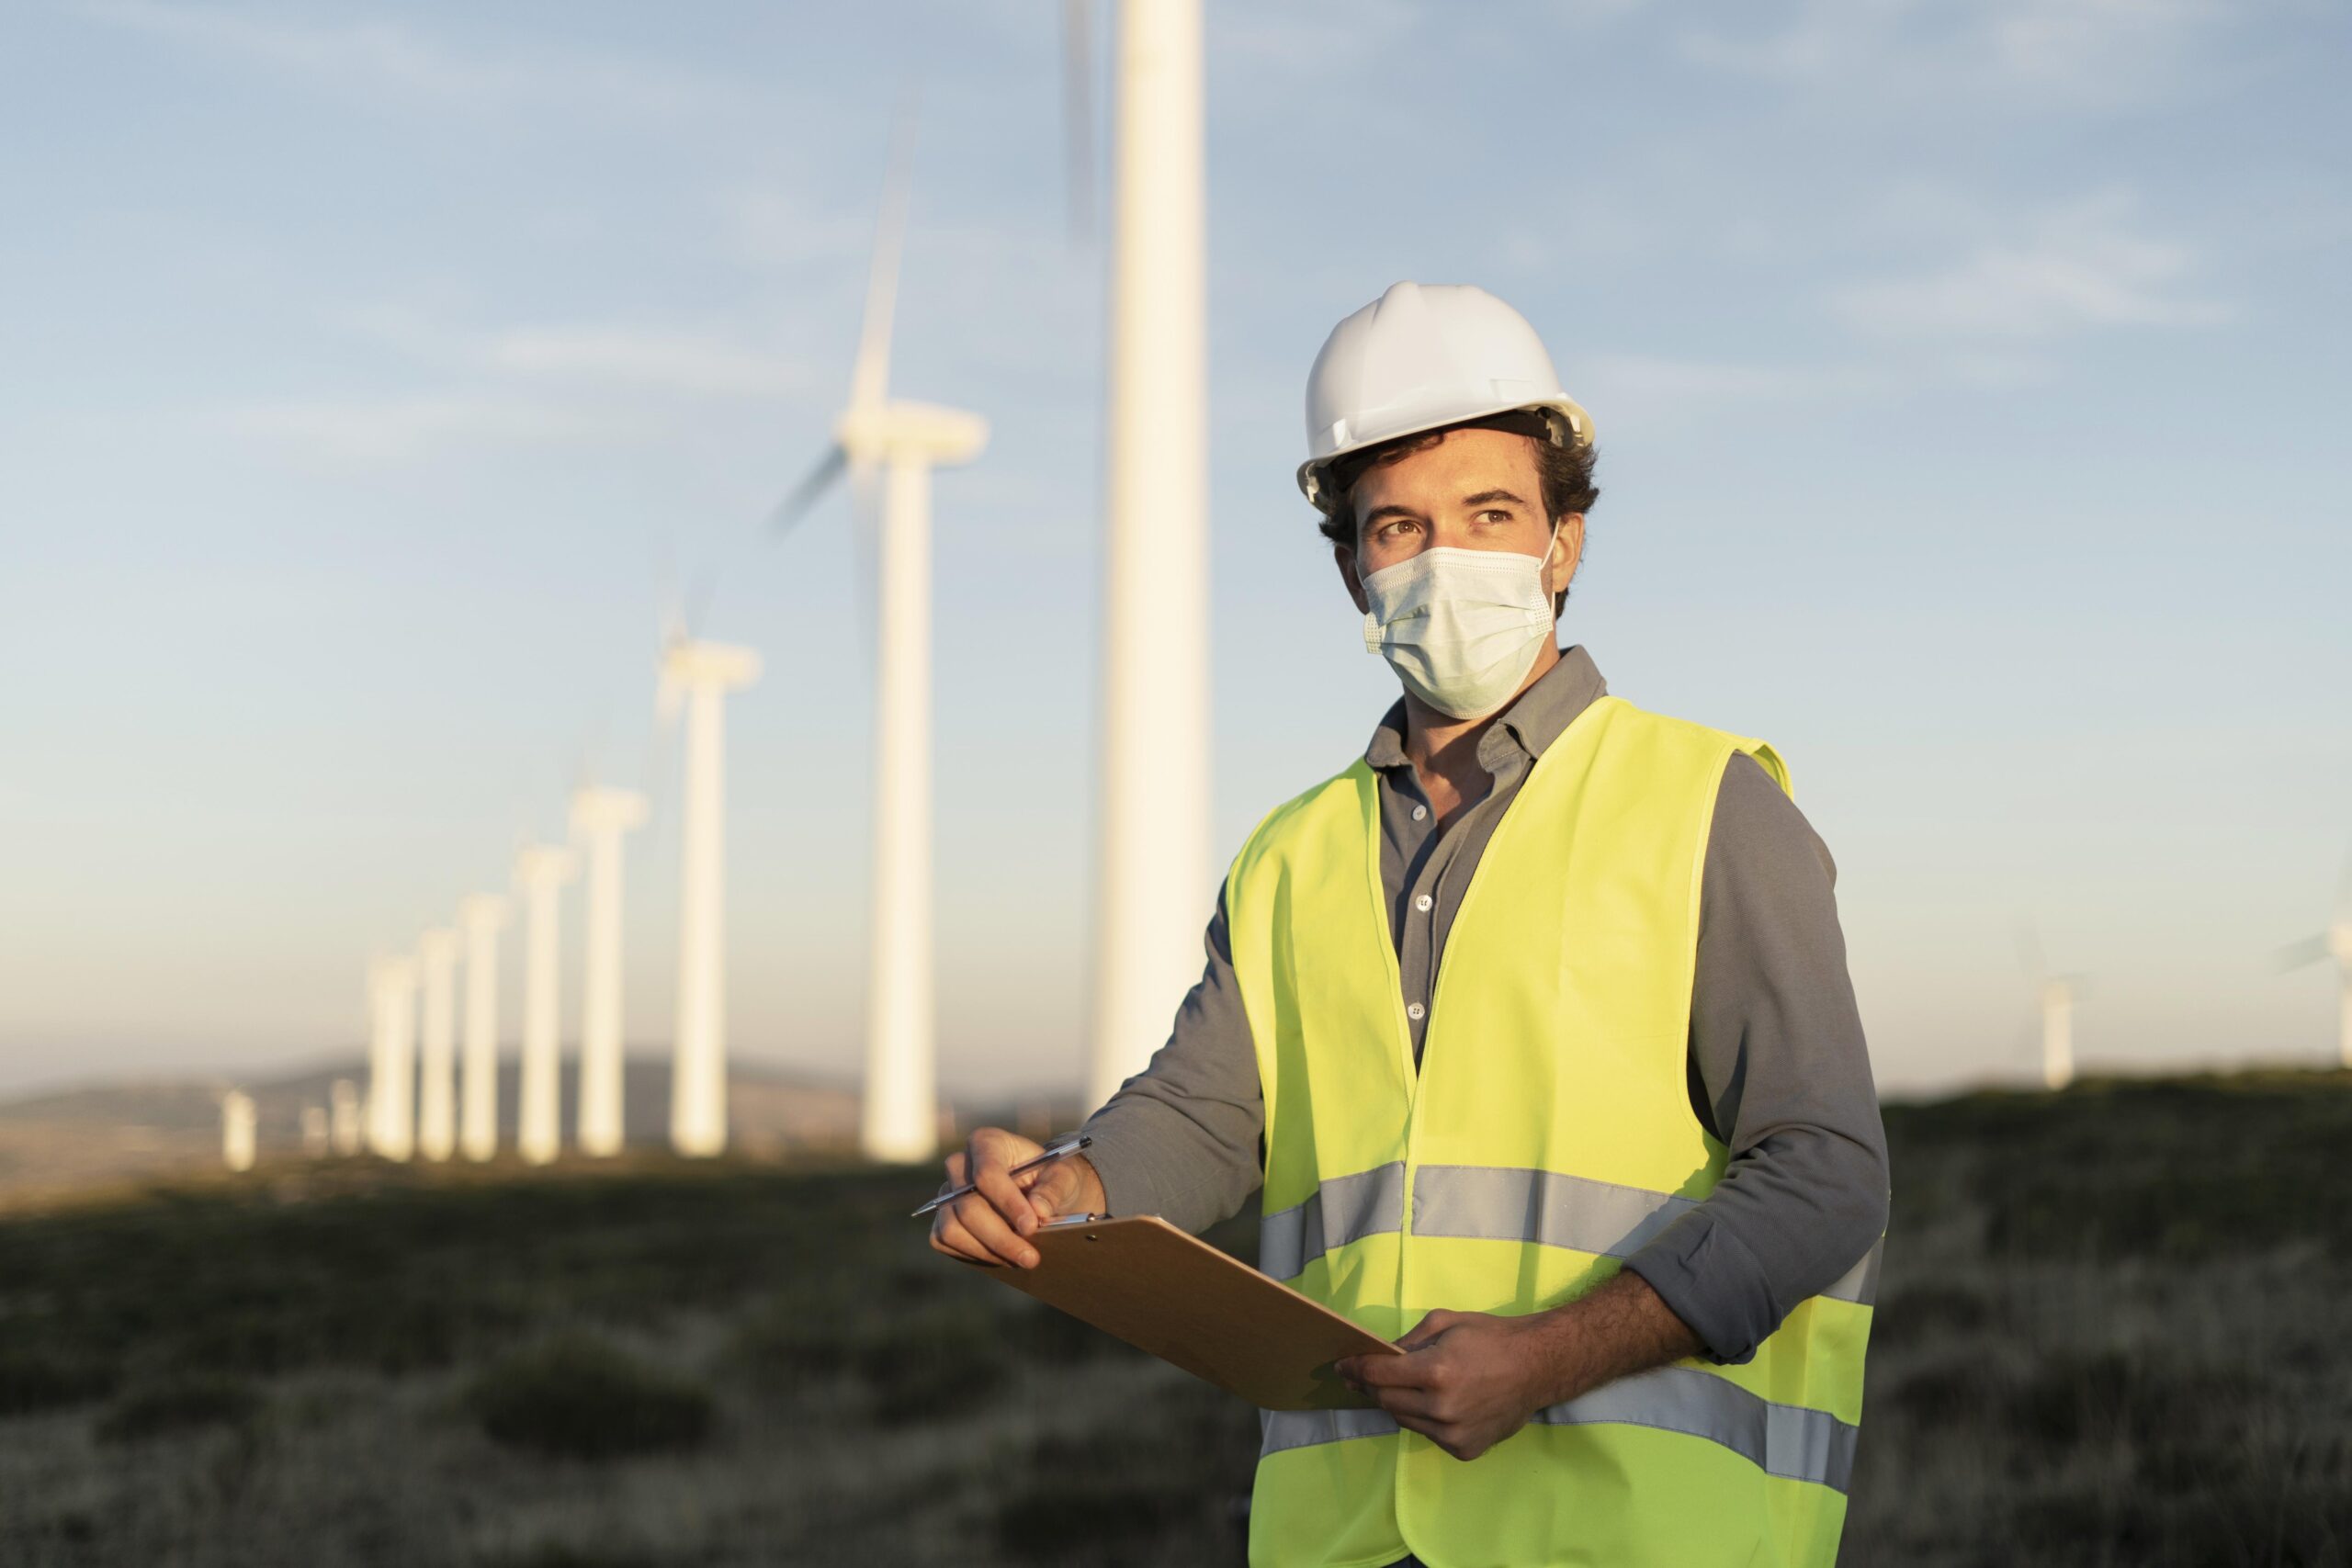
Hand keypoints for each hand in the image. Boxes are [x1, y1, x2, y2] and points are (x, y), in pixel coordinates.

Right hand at [927, 1127, 1107, 1269]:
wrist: (1041, 1195)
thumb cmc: (1051, 1179)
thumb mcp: (1064, 1177)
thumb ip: (1054, 1189)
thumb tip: (1038, 1210)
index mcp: (987, 1143)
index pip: (987, 1174)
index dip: (1008, 1203)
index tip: (1031, 1227)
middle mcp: (960, 1165)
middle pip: (968, 1207)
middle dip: (1001, 1238)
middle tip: (1031, 1258)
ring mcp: (947, 1193)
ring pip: (953, 1229)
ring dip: (988, 1250)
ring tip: (1020, 1258)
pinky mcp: (942, 1217)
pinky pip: (945, 1241)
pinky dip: (974, 1254)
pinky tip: (1002, 1256)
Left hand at [1334, 1309, 1546, 1461]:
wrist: (1537, 1366)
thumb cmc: (1491, 1337)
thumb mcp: (1445, 1322)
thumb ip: (1407, 1340)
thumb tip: (1377, 1356)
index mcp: (1436, 1371)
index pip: (1378, 1375)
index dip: (1355, 1369)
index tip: (1342, 1367)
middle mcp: (1441, 1407)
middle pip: (1385, 1400)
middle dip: (1374, 1386)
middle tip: (1371, 1375)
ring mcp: (1453, 1433)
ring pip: (1404, 1420)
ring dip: (1399, 1403)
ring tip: (1411, 1387)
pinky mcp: (1464, 1449)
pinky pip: (1429, 1435)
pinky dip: (1426, 1420)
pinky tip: (1440, 1404)